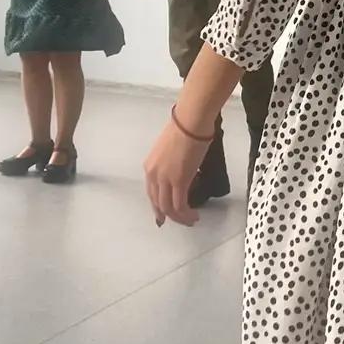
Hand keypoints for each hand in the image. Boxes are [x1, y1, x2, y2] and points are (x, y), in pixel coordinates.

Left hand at [145, 110, 211, 227]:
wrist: (191, 122)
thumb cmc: (185, 129)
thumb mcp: (171, 151)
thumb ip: (171, 165)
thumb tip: (182, 174)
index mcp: (150, 166)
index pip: (151, 193)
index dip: (158, 208)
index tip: (165, 216)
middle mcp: (153, 174)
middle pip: (158, 203)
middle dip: (170, 216)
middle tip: (182, 221)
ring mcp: (165, 178)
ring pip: (169, 208)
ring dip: (180, 218)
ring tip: (191, 220)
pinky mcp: (179, 180)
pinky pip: (180, 205)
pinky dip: (186, 214)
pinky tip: (194, 215)